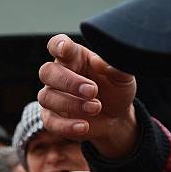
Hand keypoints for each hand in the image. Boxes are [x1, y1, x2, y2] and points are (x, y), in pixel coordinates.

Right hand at [38, 34, 137, 158]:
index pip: (57, 45)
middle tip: (92, 91)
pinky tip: (84, 126)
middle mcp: (59, 75)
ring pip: (47, 97)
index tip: (64, 49)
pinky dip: (67, 125)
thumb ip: (115, 67)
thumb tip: (100, 62)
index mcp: (74, 58)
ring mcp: (52, 97)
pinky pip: (50, 122)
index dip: (57, 45)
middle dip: (68, 82)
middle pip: (47, 72)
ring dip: (71, 104)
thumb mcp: (123, 78)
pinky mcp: (52, 118)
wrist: (116, 118)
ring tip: (96, 108)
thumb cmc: (115, 90)